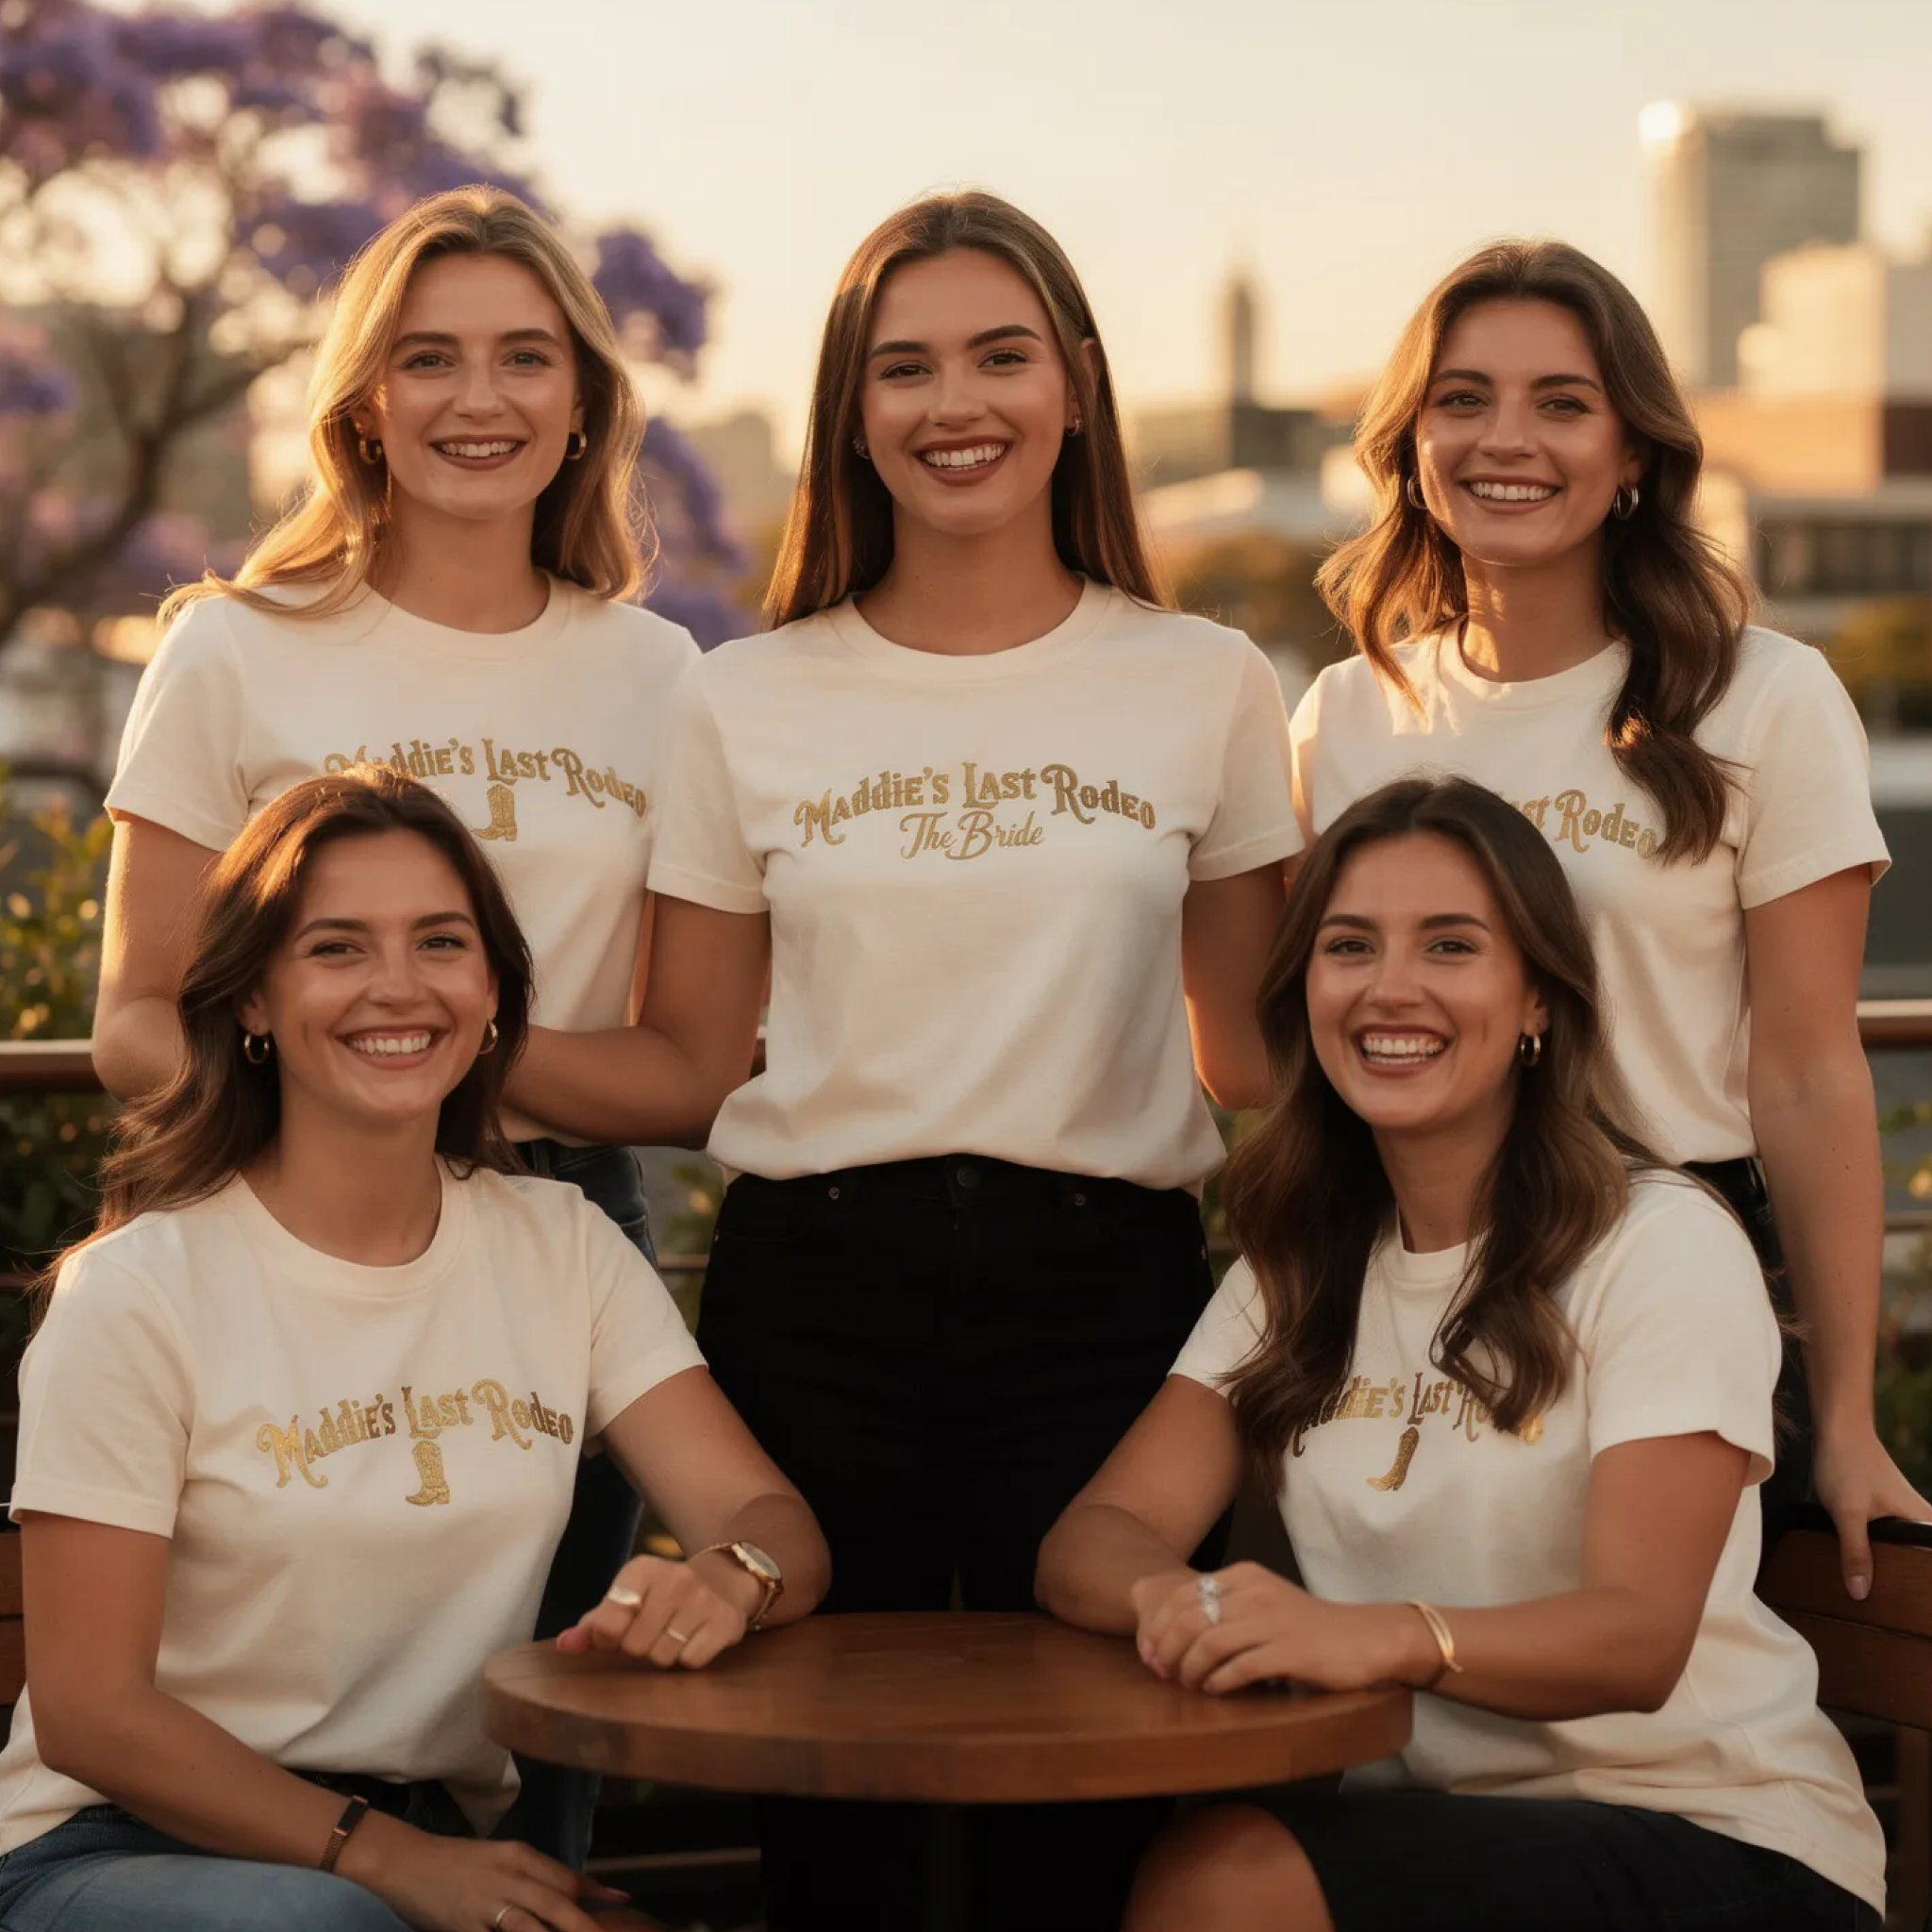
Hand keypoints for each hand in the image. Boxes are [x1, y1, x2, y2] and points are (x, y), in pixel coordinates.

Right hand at [337, 1815, 629, 1931]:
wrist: (406, 1861)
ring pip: (531, 1928)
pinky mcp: (464, 1927)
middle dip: (585, 1925)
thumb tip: (566, 1894)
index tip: (621, 1901)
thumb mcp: (499, 1859)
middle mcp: (508, 1876)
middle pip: (557, 1903)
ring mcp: (486, 1904)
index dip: (594, 1893)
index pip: (566, 1878)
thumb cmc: (457, 1861)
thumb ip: (530, 1875)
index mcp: (519, 1855)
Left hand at [555, 1553, 748, 1669]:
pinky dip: (690, 1658)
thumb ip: (593, 1623)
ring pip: (663, 1657)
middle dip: (640, 1647)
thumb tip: (564, 1645)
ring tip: (674, 1634)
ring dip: (664, 1655)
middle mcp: (675, 1579)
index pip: (608, 1622)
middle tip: (652, 1632)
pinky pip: (692, 1662)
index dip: (608, 1638)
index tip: (617, 1634)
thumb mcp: (627, 1598)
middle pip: (635, 1646)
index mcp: (642, 1569)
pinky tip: (695, 1638)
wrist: (723, 1581)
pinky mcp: (726, 1621)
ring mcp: (704, 1600)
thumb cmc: (661, 1596)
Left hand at [1131, 1561, 1431, 1696]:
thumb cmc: (1308, 1628)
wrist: (1364, 1638)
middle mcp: (1254, 1591)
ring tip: (1189, 1685)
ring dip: (1190, 1669)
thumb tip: (1174, 1635)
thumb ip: (1226, 1609)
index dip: (1158, 1626)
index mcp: (1244, 1575)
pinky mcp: (1289, 1651)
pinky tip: (1216, 1691)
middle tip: (1162, 1673)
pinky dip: (1219, 1682)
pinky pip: (1239, 1668)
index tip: (1150, 1652)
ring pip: (1208, 1643)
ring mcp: (1272, 1620)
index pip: (1182, 1594)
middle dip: (1166, 1649)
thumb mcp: (1263, 1603)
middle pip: (1188, 1618)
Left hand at [1812, 1416, 1931, 1600]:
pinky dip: (1879, 1551)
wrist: (1838, 1427)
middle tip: (1905, 1610)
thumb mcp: (1849, 1513)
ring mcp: (1900, 1511)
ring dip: (1891, 1566)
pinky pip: (1887, 1537)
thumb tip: (1861, 1592)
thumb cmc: (1848, 1464)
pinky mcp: (1882, 1507)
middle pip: (1920, 1557)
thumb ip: (1856, 1552)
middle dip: (1912, 1579)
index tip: (1923, 1605)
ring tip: (1881, 1595)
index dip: (1927, 1580)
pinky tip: (1866, 1566)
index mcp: (1923, 1521)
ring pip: (1902, 1547)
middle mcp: (1918, 1517)